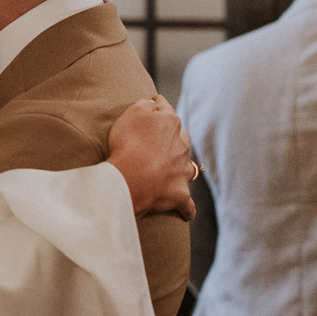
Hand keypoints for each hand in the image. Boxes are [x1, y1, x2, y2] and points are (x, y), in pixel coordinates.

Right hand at [108, 96, 196, 221]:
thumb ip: (146, 105)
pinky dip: (187, 209)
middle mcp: (181, 145)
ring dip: (183, 166)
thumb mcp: (132, 113)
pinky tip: (187, 213)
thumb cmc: (128, 143)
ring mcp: (182, 170)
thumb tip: (154, 103)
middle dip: (175, 136)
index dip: (158, 104)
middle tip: (162, 139)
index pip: (165, 109)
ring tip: (177, 168)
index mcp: (170, 123)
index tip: (155, 102)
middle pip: (181, 137)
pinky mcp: (179, 194)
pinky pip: (187, 204)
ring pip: (188, 166)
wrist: (131, 177)